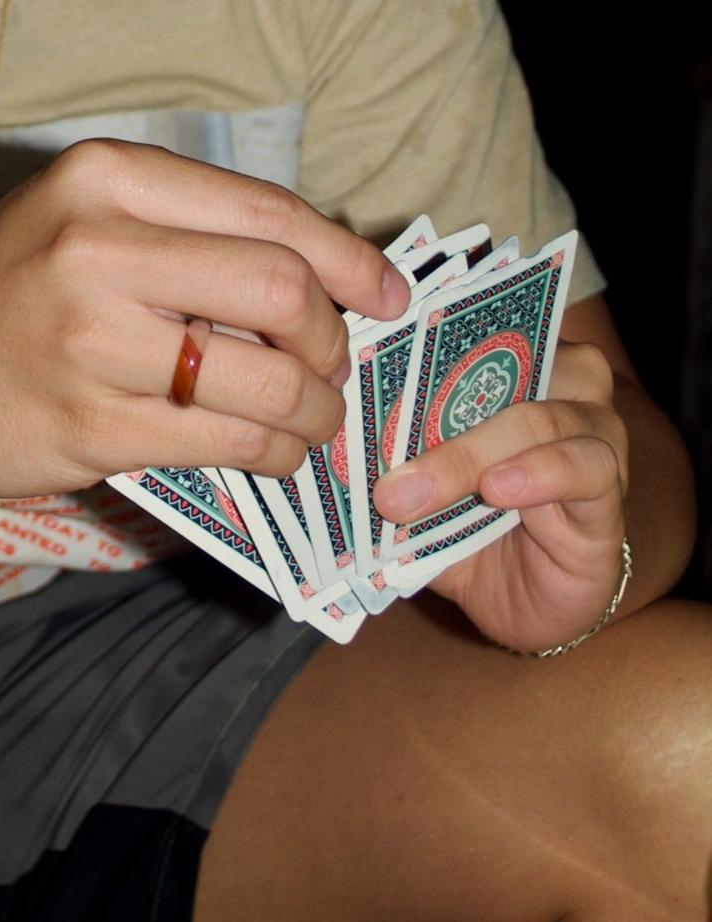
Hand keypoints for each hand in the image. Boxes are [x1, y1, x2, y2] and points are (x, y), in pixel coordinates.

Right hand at [0, 140, 410, 497]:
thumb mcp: (88, 219)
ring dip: (314, 411)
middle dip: (331, 344)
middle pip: (282, 295)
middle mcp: (99, 250)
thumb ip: (193, 234)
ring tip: (311, 420)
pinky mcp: (89, 428)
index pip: (272, 215)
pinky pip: (224, 443)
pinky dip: (274, 453)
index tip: (386, 296)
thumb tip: (324, 282)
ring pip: (265, 383)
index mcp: (110, 179)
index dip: (350, 261)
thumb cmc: (8, 288)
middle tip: (329, 369)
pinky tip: (274, 454)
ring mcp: (91, 345)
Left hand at [373, 342, 627, 651]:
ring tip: (409, 494)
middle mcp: (556, 385)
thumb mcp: (417, 491)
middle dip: (427, 413)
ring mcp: (591, 431)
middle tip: (373, 465)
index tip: (361, 364)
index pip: (465, 333)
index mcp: (504, 369)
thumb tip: (326, 439)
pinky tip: (500, 491)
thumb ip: (388, 457)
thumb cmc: (466, 530)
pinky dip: (538, 474)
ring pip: (536, 418)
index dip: (416, 344)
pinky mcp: (609, 487)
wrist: (524, 602)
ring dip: (464, 456)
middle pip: (498, 370)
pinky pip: (584, 466)